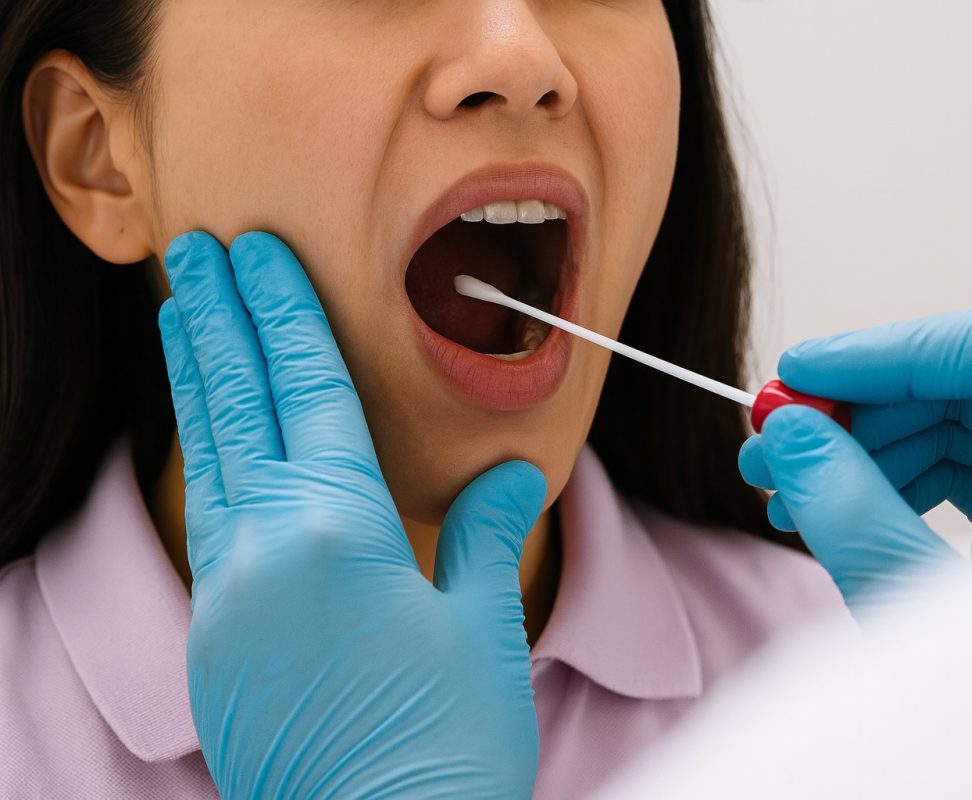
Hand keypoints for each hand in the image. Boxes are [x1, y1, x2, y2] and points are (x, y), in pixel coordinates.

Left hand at [160, 231, 543, 798]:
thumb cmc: (447, 744)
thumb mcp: (482, 626)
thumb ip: (483, 533)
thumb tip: (505, 472)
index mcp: (339, 532)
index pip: (306, 393)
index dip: (285, 315)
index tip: (258, 254)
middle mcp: (267, 551)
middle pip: (238, 408)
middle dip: (219, 322)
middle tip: (198, 254)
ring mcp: (229, 596)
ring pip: (208, 456)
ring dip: (197, 377)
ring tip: (183, 316)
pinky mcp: (214, 639)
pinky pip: (206, 516)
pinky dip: (205, 453)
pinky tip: (209, 434)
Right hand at [740, 297, 971, 614]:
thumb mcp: (929, 614)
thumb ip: (856, 516)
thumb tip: (788, 432)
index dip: (903, 347)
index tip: (806, 373)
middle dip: (860, 406)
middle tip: (771, 439)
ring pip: (957, 421)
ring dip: (860, 444)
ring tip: (782, 487)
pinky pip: (959, 465)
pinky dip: (885, 477)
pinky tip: (828, 506)